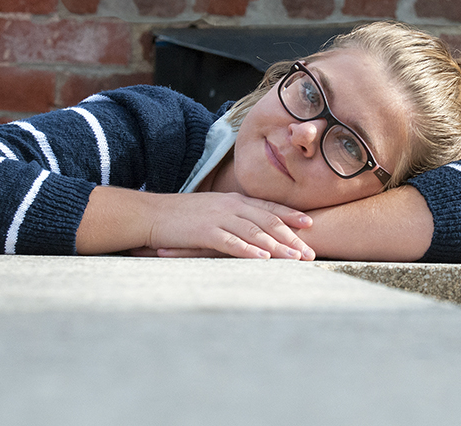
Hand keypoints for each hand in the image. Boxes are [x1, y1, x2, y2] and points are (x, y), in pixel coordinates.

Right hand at [144, 192, 316, 259]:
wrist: (150, 214)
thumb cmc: (181, 215)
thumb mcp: (212, 209)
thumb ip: (233, 215)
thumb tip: (251, 226)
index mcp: (234, 200)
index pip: (268, 208)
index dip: (291, 215)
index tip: (310, 224)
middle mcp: (230, 206)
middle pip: (268, 221)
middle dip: (292, 237)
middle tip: (309, 253)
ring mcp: (218, 218)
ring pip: (255, 231)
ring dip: (277, 246)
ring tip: (294, 258)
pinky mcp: (204, 232)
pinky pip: (231, 242)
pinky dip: (248, 250)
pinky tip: (262, 259)